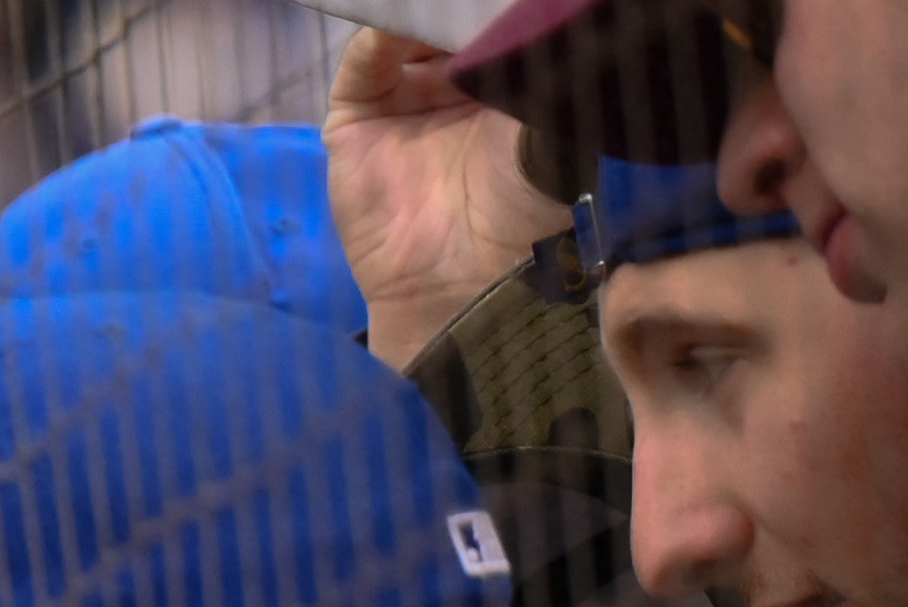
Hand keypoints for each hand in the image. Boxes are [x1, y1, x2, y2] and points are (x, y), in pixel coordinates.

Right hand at [328, 25, 570, 370]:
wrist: (468, 277)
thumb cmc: (526, 203)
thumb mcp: (551, 117)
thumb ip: (544, 60)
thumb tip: (544, 14)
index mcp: (508, 81)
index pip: (498, 22)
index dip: (500, 6)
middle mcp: (455, 85)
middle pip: (450, 21)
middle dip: (460, 4)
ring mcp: (402, 100)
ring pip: (405, 30)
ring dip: (424, 10)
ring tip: (443, 1)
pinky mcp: (356, 120)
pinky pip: (363, 60)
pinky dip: (380, 33)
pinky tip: (404, 22)